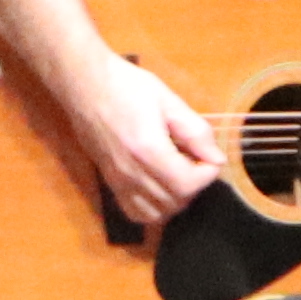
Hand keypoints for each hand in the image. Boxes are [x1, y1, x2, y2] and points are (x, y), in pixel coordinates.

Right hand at [66, 57, 229, 225]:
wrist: (84, 85)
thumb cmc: (125, 86)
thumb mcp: (168, 100)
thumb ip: (195, 131)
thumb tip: (216, 158)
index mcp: (148, 150)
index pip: (188, 184)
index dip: (207, 174)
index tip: (209, 156)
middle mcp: (131, 172)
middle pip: (175, 202)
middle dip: (194, 185)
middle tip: (194, 160)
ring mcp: (118, 181)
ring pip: (157, 214)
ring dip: (175, 199)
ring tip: (178, 172)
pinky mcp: (110, 183)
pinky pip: (135, 213)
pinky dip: (153, 208)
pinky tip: (159, 185)